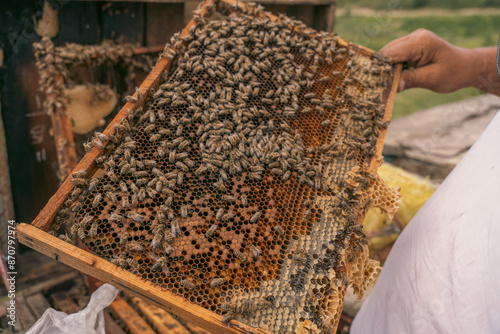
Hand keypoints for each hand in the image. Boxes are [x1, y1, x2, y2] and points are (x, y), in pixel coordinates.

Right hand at [379, 29, 495, 92]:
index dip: (381, 69)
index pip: (392, 53)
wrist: (467, 67)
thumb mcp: (432, 79)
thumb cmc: (454, 73)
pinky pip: (395, 56)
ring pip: (389, 54)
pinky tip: (390, 80)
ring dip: (386, 70)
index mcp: (421, 42)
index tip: (375, 85)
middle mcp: (415, 37)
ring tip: (382, 87)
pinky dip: (391, 68)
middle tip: (377, 89)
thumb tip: (390, 87)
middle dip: (381, 70)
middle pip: (387, 52)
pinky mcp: (411, 46)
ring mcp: (413, 40)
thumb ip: (410, 80)